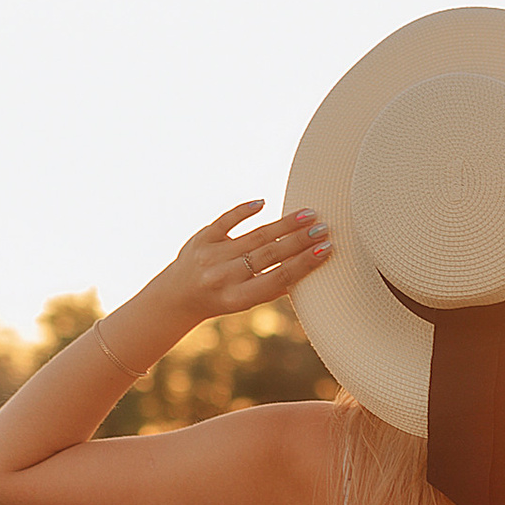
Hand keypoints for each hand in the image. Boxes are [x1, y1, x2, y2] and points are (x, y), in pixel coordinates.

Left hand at [152, 201, 333, 331]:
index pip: (279, 277)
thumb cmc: (223, 298)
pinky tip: (263, 203)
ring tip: (308, 214)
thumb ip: (272, 285)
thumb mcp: (246, 301)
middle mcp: (224, 276)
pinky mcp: (201, 238)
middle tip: (324, 228)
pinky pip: (226, 220)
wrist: (178, 297)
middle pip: (269, 254)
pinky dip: (245, 210)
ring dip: (284, 224)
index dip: (305, 263)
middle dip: (299, 240)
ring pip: (254, 236)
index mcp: (239, 297)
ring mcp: (211, 255)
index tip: (327, 249)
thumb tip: (309, 266)